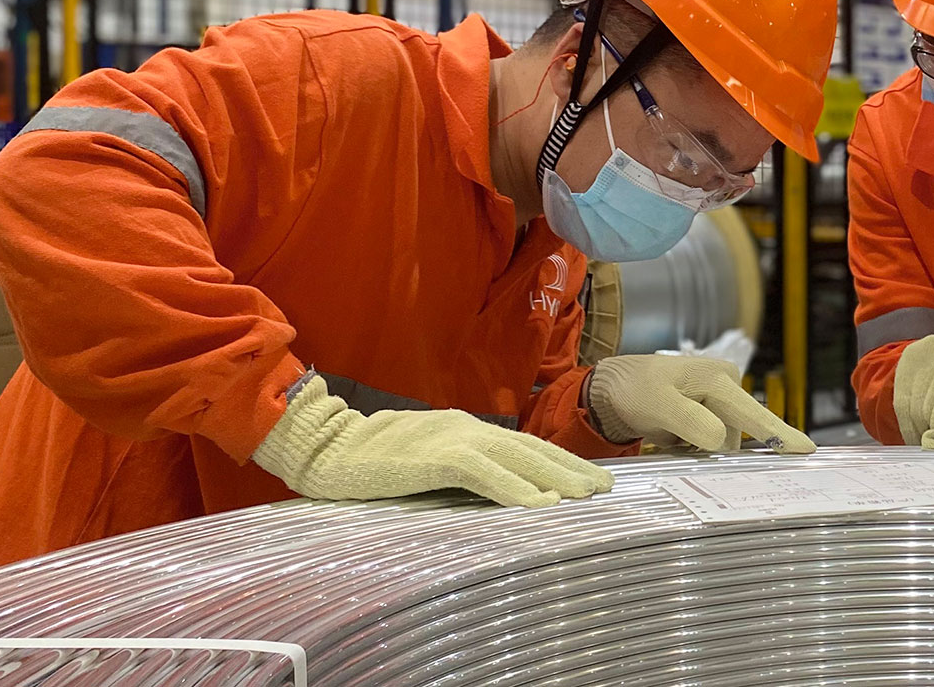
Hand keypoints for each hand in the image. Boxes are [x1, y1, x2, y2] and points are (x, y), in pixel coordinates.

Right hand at [251, 374, 613, 507]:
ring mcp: (453, 438)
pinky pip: (485, 474)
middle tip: (607, 488)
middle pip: (533, 449)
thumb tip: (494, 486)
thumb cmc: (373, 458)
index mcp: (467, 428)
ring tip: (587, 496)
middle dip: (572, 468)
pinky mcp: (436, 457)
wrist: (326, 447)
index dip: (561, 461)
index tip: (591, 478)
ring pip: (519, 458)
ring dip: (556, 478)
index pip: (525, 445)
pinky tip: (540, 505)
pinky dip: (515, 489)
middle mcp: (469, 427)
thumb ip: (460, 466)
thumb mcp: (426, 458)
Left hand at [586, 354, 815, 453]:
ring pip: (725, 442)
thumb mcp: (658, 405)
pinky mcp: (708, 412)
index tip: (808, 451)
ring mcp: (718, 399)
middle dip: (720, 451)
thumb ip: (693, 422)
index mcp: (718, 379)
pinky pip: (713, 440)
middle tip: (684, 446)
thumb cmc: (633, 391)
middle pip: (739, 435)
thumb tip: (723, 439)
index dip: (781, 436)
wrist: (610, 388)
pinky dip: (698, 448)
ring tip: (671, 438)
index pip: (754, 415)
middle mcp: (726, 385)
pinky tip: (676, 440)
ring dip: (703, 450)